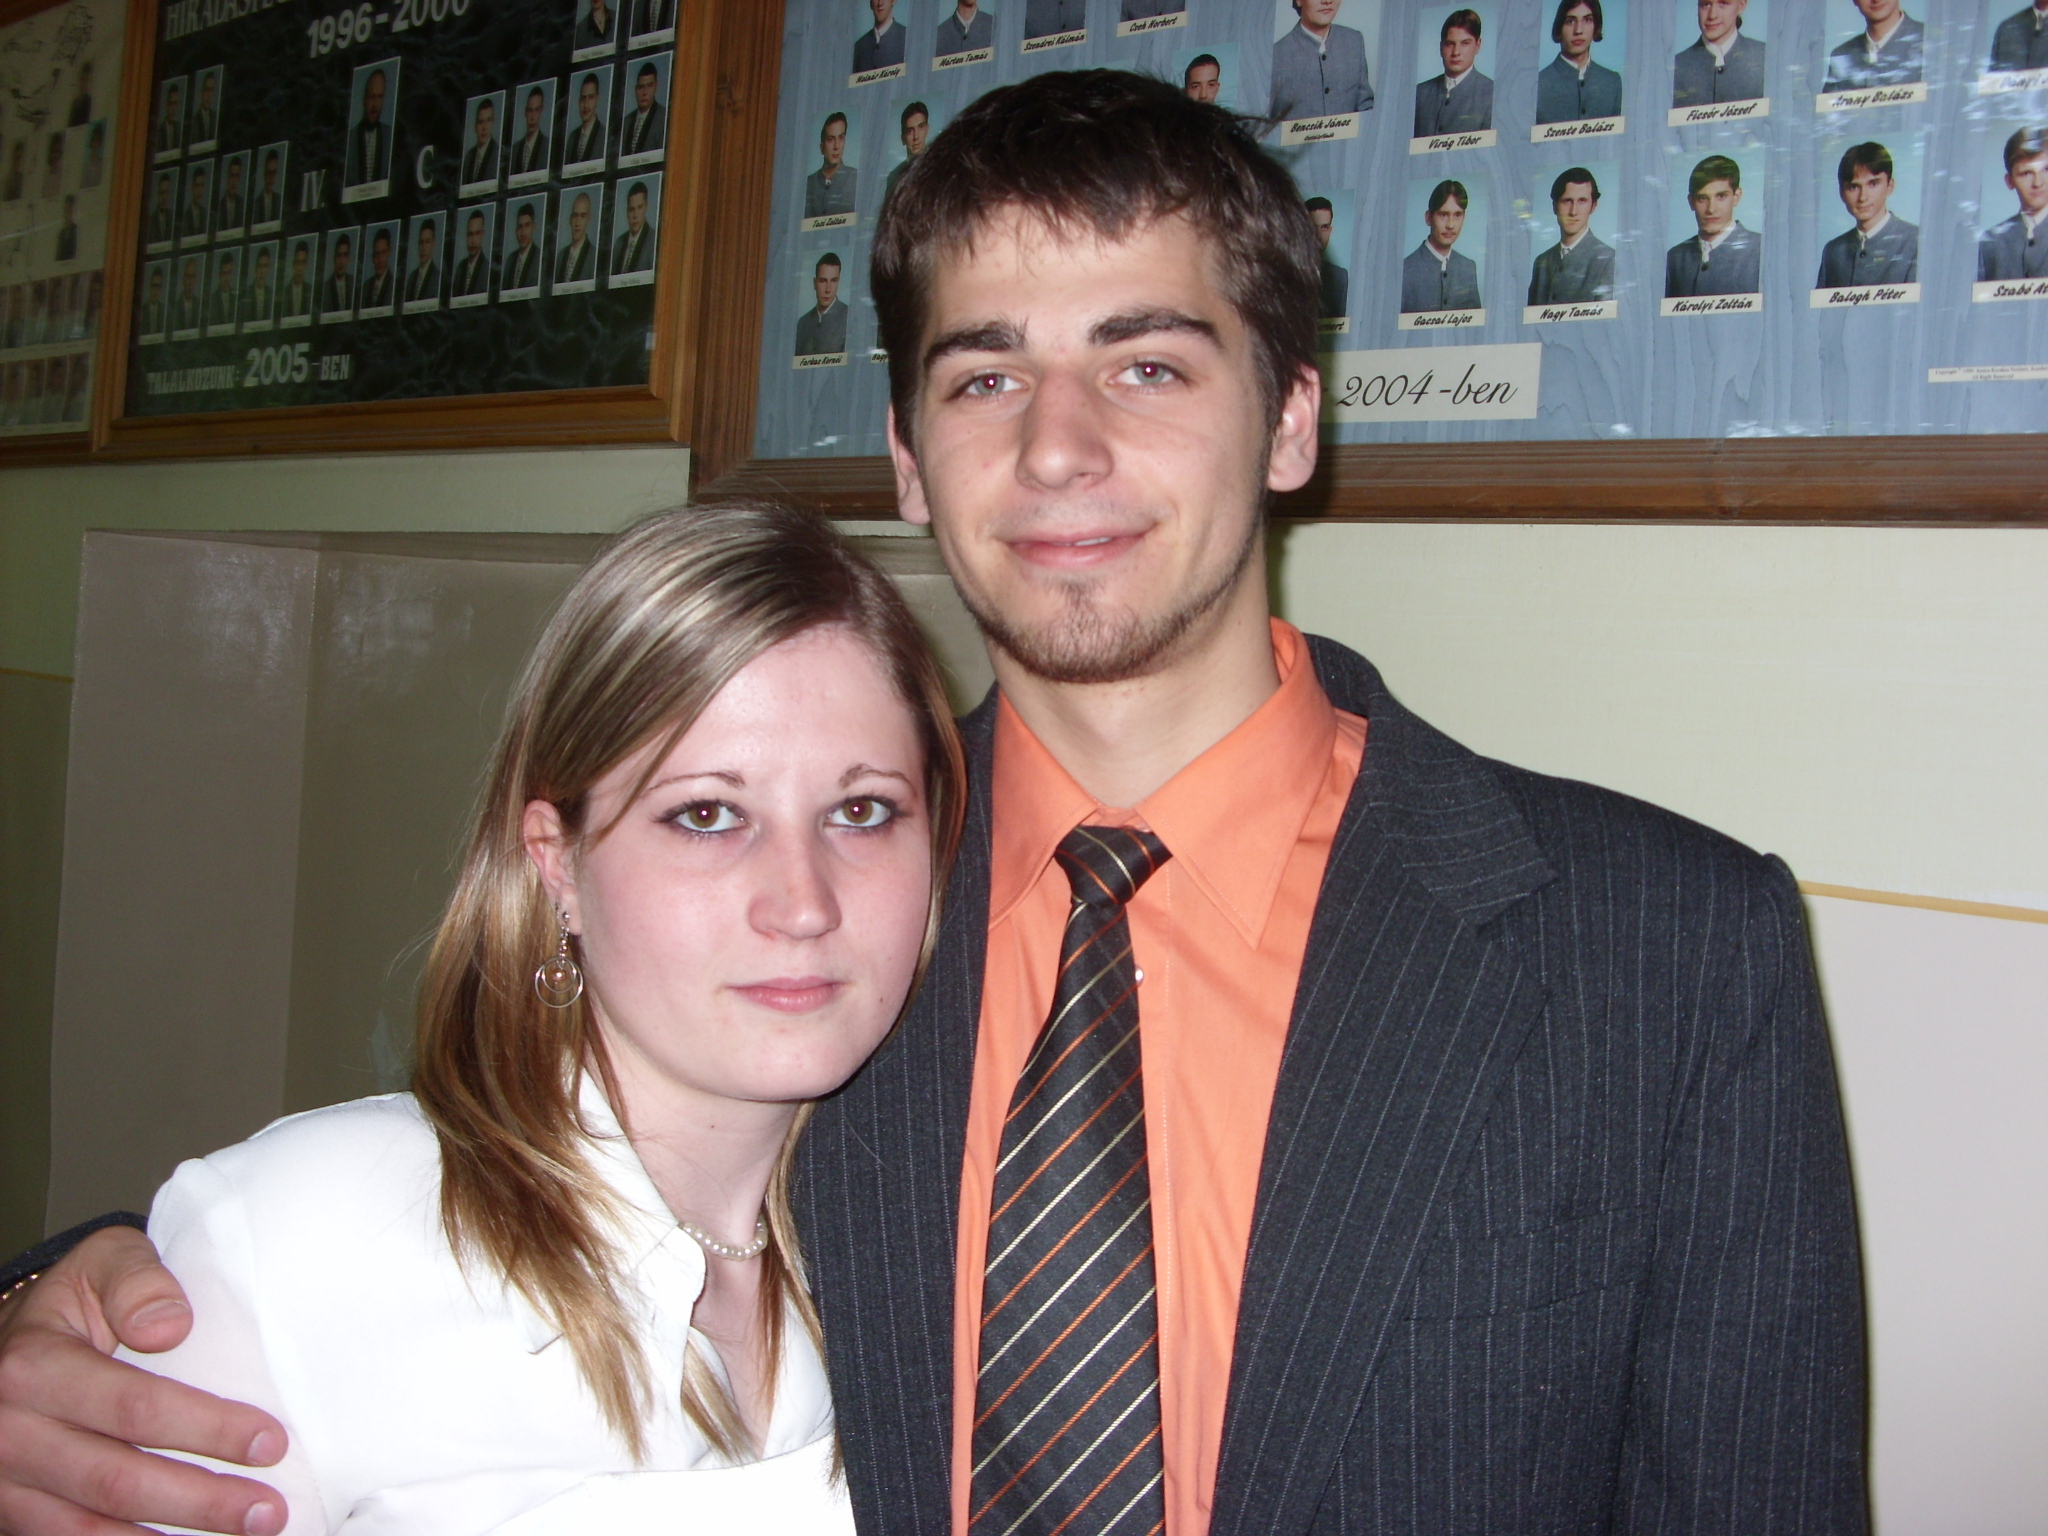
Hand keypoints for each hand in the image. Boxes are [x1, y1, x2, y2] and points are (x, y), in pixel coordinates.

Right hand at [0, 1227, 286, 1534]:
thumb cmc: (72, 1304)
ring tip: (243, 1535)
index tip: (270, 1441)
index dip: (205, 1428)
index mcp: (35, 1367)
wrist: (7, 1346)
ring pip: (89, 1528)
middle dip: (199, 1501)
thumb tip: (170, 1326)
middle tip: (268, 1510)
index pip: (134, 1406)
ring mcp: (7, 1482)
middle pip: (116, 1480)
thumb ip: (138, 1280)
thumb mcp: (101, 1263)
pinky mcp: (13, 1513)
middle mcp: (12, 1433)